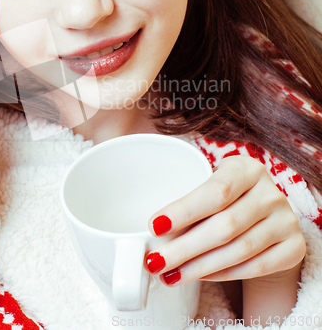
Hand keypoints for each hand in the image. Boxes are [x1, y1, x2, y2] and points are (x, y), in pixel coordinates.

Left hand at [144, 156, 305, 286]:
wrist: (266, 221)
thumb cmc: (227, 201)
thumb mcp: (212, 189)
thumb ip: (189, 201)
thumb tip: (150, 229)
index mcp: (246, 168)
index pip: (215, 191)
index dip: (184, 211)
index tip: (153, 226)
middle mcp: (271, 192)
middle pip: (225, 225)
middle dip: (185, 247)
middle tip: (155, 262)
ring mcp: (286, 220)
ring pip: (239, 250)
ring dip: (199, 266)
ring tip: (170, 274)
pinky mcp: (294, 248)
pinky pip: (255, 266)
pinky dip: (222, 274)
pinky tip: (198, 276)